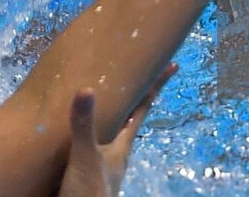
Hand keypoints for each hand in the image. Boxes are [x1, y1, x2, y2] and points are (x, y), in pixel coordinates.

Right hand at [58, 64, 175, 196]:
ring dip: (109, 114)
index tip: (173, 65)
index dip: (157, 85)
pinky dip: (85, 132)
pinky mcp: (84, 172)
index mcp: (122, 146)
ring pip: (108, 132)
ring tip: (107, 97)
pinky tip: (75, 130)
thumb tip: (87, 89)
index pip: (143, 108)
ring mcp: (101, 164)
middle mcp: (115, 152)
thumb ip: (85, 126)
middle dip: (135, 96)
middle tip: (139, 72)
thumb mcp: (87, 156)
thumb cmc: (89, 194)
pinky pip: (87, 145)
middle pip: (129, 117)